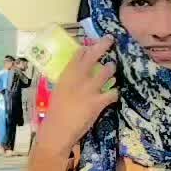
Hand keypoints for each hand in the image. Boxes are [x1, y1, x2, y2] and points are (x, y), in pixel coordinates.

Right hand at [41, 36, 117, 152]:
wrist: (57, 131)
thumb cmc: (56, 112)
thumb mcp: (60, 91)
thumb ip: (69, 81)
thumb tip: (78, 76)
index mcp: (66, 75)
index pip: (78, 54)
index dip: (87, 47)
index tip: (92, 45)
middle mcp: (78, 78)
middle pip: (93, 55)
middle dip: (103, 45)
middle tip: (110, 40)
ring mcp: (89, 89)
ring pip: (107, 71)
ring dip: (111, 69)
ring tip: (111, 69)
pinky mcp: (98, 102)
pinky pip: (113, 92)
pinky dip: (114, 92)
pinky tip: (113, 94)